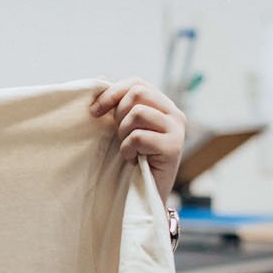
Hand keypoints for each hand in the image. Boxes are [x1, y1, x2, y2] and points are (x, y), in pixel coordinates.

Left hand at [90, 79, 185, 201]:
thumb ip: (117, 104)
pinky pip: (139, 136)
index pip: (137, 83)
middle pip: (138, 92)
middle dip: (119, 114)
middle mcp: (175, 113)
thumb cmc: (132, 160)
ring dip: (124, 133)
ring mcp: (178, 130)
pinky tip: (133, 159)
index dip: (112, 92)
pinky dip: (128, 149)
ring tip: (129, 148)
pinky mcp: (174, 147)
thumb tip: (100, 77)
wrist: (144, 195)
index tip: (94, 111)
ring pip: (138, 112)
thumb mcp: (122, 127)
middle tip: (120, 135)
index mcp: (163, 105)